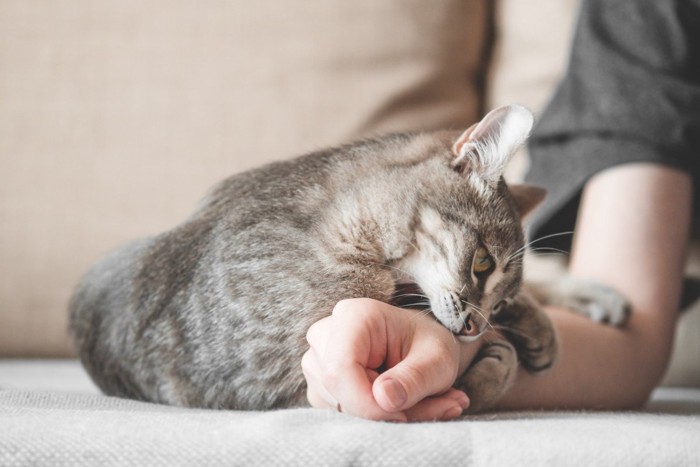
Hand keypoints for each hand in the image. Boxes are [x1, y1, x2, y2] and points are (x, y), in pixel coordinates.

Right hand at [302, 298, 478, 421]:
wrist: (421, 344)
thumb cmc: (428, 344)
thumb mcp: (439, 359)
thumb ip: (415, 378)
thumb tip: (384, 399)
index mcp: (353, 316)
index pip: (340, 371)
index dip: (369, 404)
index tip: (404, 415)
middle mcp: (325, 335)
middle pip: (341, 393)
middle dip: (386, 412)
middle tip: (436, 406)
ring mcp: (317, 361)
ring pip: (341, 409)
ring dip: (386, 417)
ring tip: (422, 401)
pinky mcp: (318, 384)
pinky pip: (340, 414)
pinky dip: (375, 419)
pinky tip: (400, 404)